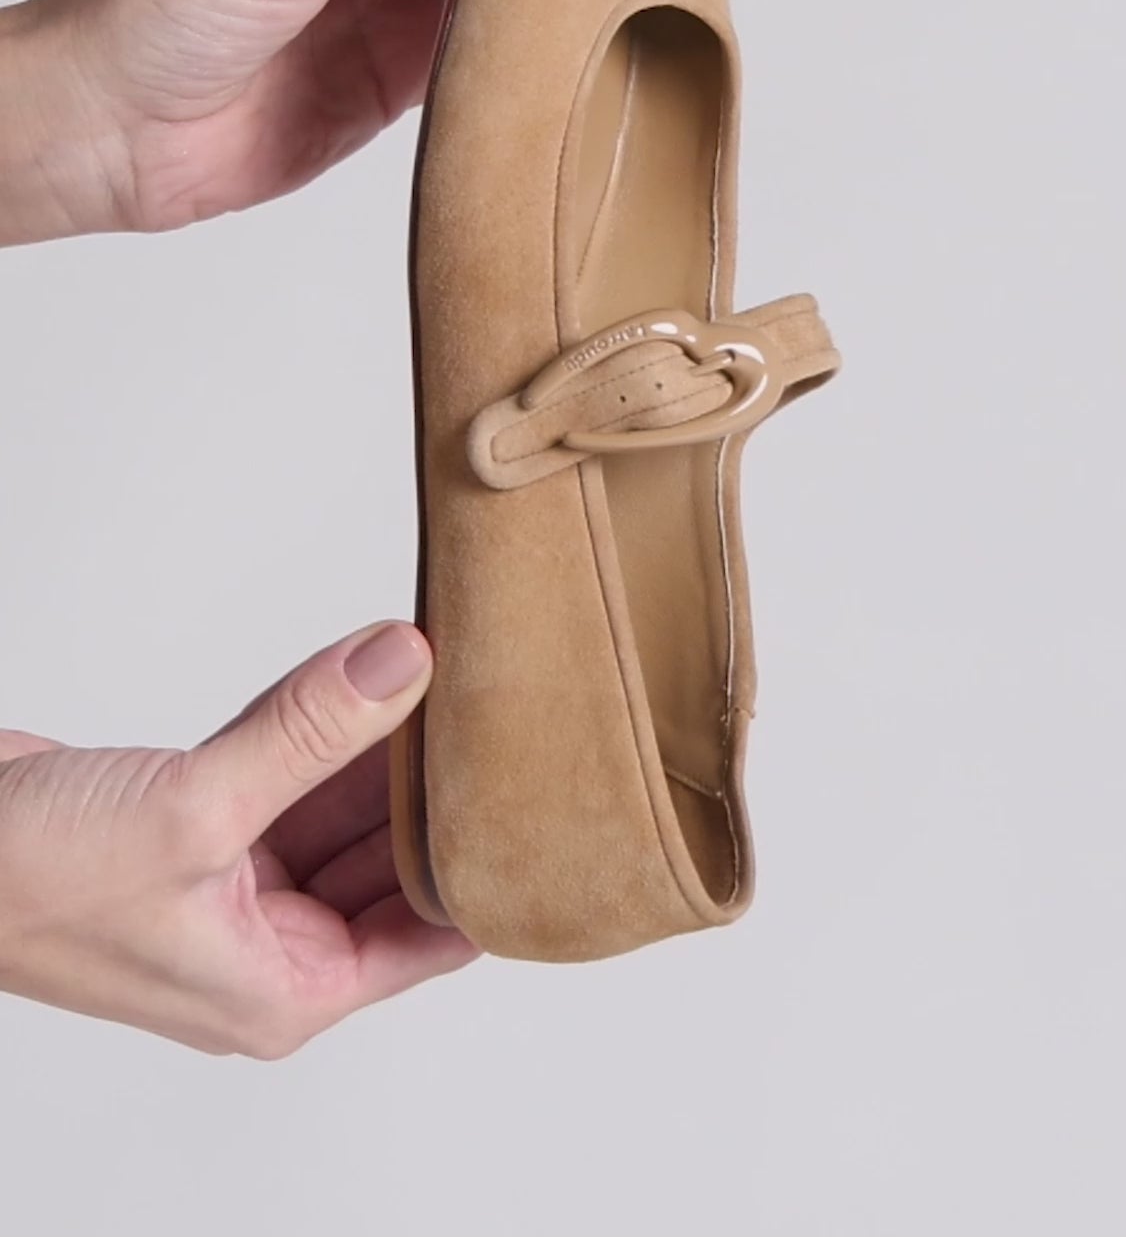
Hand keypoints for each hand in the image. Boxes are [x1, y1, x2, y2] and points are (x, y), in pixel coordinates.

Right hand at [0, 620, 473, 1055]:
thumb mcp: (194, 808)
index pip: (433, 933)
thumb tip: (404, 667)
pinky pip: (289, 776)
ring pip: (343, 812)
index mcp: (284, 988)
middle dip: (440, 792)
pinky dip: (320, 731)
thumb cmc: (27, 885)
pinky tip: (362, 675)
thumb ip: (309, 735)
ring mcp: (233, 888)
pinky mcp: (200, 830)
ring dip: (381, 749)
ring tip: (450, 679)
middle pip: (394, 865)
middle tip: (503, 710)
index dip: (490, 866)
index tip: (544, 791)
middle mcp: (268, 949)